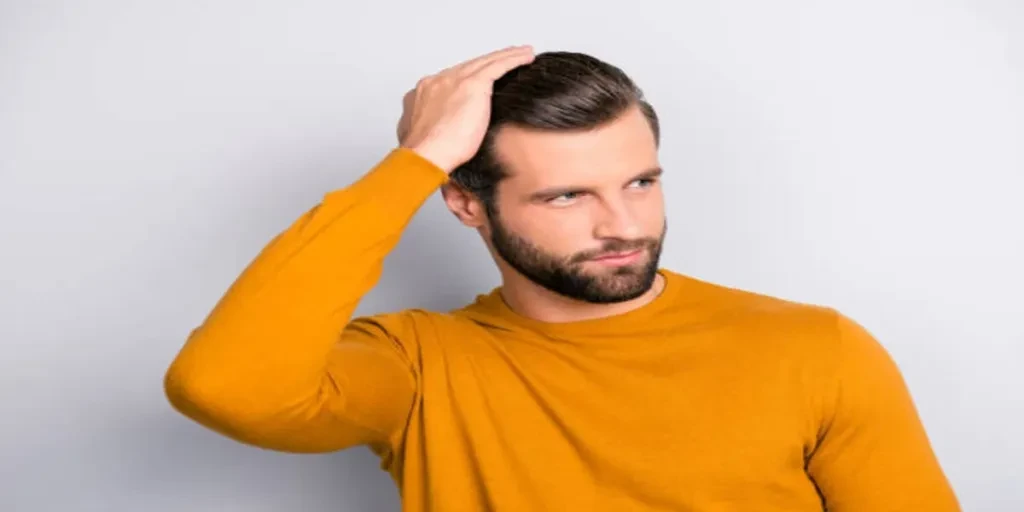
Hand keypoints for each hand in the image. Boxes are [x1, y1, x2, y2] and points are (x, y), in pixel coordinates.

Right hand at [396, 45, 534, 172]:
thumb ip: (437, 127)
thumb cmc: (427, 155)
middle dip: (488, 62)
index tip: (481, 80)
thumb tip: (450, 133)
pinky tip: (526, 57)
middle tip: (507, 58)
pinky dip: (513, 59)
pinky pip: (498, 66)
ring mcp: (454, 80)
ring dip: (505, 56)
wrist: (425, 156)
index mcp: (426, 94)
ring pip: (486, 62)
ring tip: (522, 53)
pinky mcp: (472, 84)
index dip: (469, 78)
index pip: (453, 80)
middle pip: (470, 67)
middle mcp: (438, 82)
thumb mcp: (428, 137)